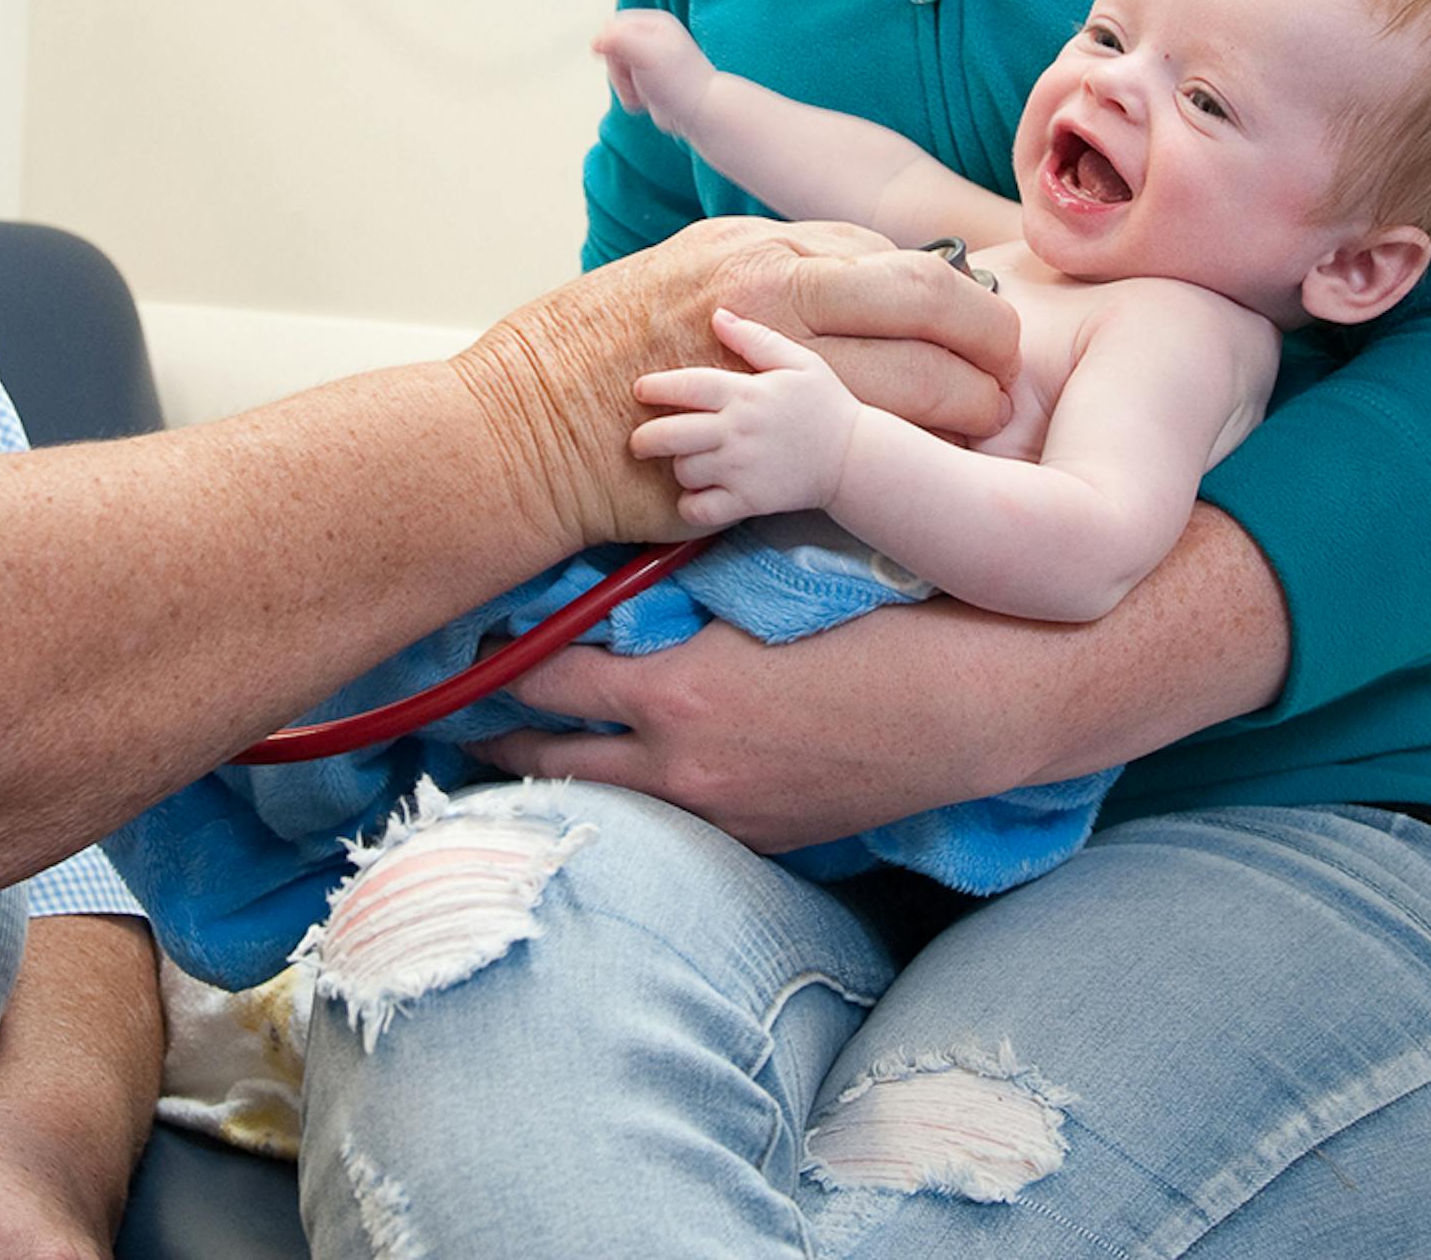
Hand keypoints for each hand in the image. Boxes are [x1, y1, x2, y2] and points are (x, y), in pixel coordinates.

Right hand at [457, 221, 1020, 548]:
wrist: (517, 428)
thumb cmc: (592, 349)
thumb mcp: (685, 270)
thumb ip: (772, 272)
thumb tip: (849, 280)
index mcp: (758, 248)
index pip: (893, 254)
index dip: (950, 295)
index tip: (970, 326)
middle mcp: (771, 293)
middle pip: (930, 298)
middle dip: (988, 338)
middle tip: (1009, 374)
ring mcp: (767, 371)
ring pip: (915, 382)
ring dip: (966, 407)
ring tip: (989, 430)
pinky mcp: (758, 445)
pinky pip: (863, 451)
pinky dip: (908, 461)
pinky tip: (926, 477)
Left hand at [467, 605, 1036, 852]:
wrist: (975, 706)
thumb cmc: (880, 626)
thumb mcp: (763, 594)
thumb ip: (678, 599)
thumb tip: (610, 588)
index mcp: (677, 697)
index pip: (546, 679)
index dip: (497, 659)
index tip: (468, 640)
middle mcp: (682, 770)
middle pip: (550, 760)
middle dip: (496, 736)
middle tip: (455, 713)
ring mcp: (720, 817)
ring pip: (602, 806)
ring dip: (556, 777)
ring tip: (510, 754)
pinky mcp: (759, 842)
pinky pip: (668, 826)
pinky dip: (631, 802)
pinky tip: (618, 783)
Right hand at [594, 7, 716, 132]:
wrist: (699, 113)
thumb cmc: (678, 81)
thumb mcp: (646, 53)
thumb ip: (618, 39)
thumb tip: (596, 41)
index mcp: (654, 23)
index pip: (613, 26)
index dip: (611, 45)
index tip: (624, 60)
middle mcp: (652, 39)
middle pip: (611, 50)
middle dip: (618, 70)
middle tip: (638, 78)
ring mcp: (649, 61)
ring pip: (615, 71)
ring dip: (624, 87)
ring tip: (645, 92)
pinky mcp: (647, 81)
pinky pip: (623, 86)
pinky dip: (630, 97)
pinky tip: (647, 101)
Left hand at [631, 307, 862, 526]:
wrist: (856, 459)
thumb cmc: (825, 406)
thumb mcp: (798, 361)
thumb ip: (755, 338)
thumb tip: (718, 315)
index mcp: (746, 393)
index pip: (687, 386)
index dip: (657, 387)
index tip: (639, 390)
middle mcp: (738, 431)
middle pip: (670, 435)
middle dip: (645, 439)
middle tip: (640, 442)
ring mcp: (742, 469)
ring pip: (684, 472)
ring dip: (678, 469)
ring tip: (688, 463)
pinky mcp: (749, 501)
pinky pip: (701, 510)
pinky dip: (691, 507)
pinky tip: (697, 497)